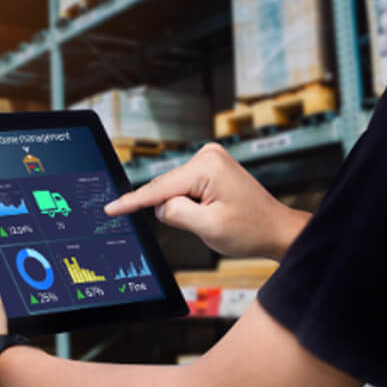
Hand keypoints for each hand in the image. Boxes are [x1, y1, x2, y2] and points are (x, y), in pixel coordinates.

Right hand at [104, 143, 309, 260]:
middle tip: (202, 224)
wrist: (276, 230)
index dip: (132, 202)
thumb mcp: (209, 227)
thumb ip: (175, 213)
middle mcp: (207, 156)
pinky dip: (188, 203)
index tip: (110, 209)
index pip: (159, 188)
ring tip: (213, 218)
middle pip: (166, 188)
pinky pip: (183, 188)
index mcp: (207, 167)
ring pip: (174, 190)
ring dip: (184, 208)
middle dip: (173, 210)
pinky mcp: (210, 168)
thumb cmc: (251, 230)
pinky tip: (209, 211)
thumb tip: (159, 206)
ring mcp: (209, 159)